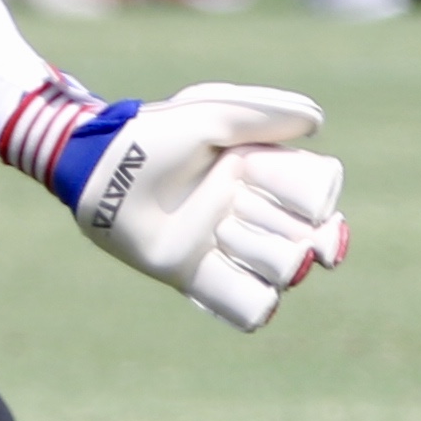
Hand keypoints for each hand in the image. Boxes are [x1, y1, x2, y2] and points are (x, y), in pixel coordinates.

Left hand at [53, 83, 349, 331]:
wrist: (101, 166)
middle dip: (277, 226)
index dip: (318, 203)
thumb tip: (318, 123)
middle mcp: (251, 212)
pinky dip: (253, 302)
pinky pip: (247, 306)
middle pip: (304, 239)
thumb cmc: (156, 133)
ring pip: (282, 273)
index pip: (317, 195)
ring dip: (259, 253)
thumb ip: (265, 114)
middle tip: (238, 206)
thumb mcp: (212, 113)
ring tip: (222, 231)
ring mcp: (225, 247)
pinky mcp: (195, 276)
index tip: (314, 204)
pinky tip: (228, 272)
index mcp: (263, 172)